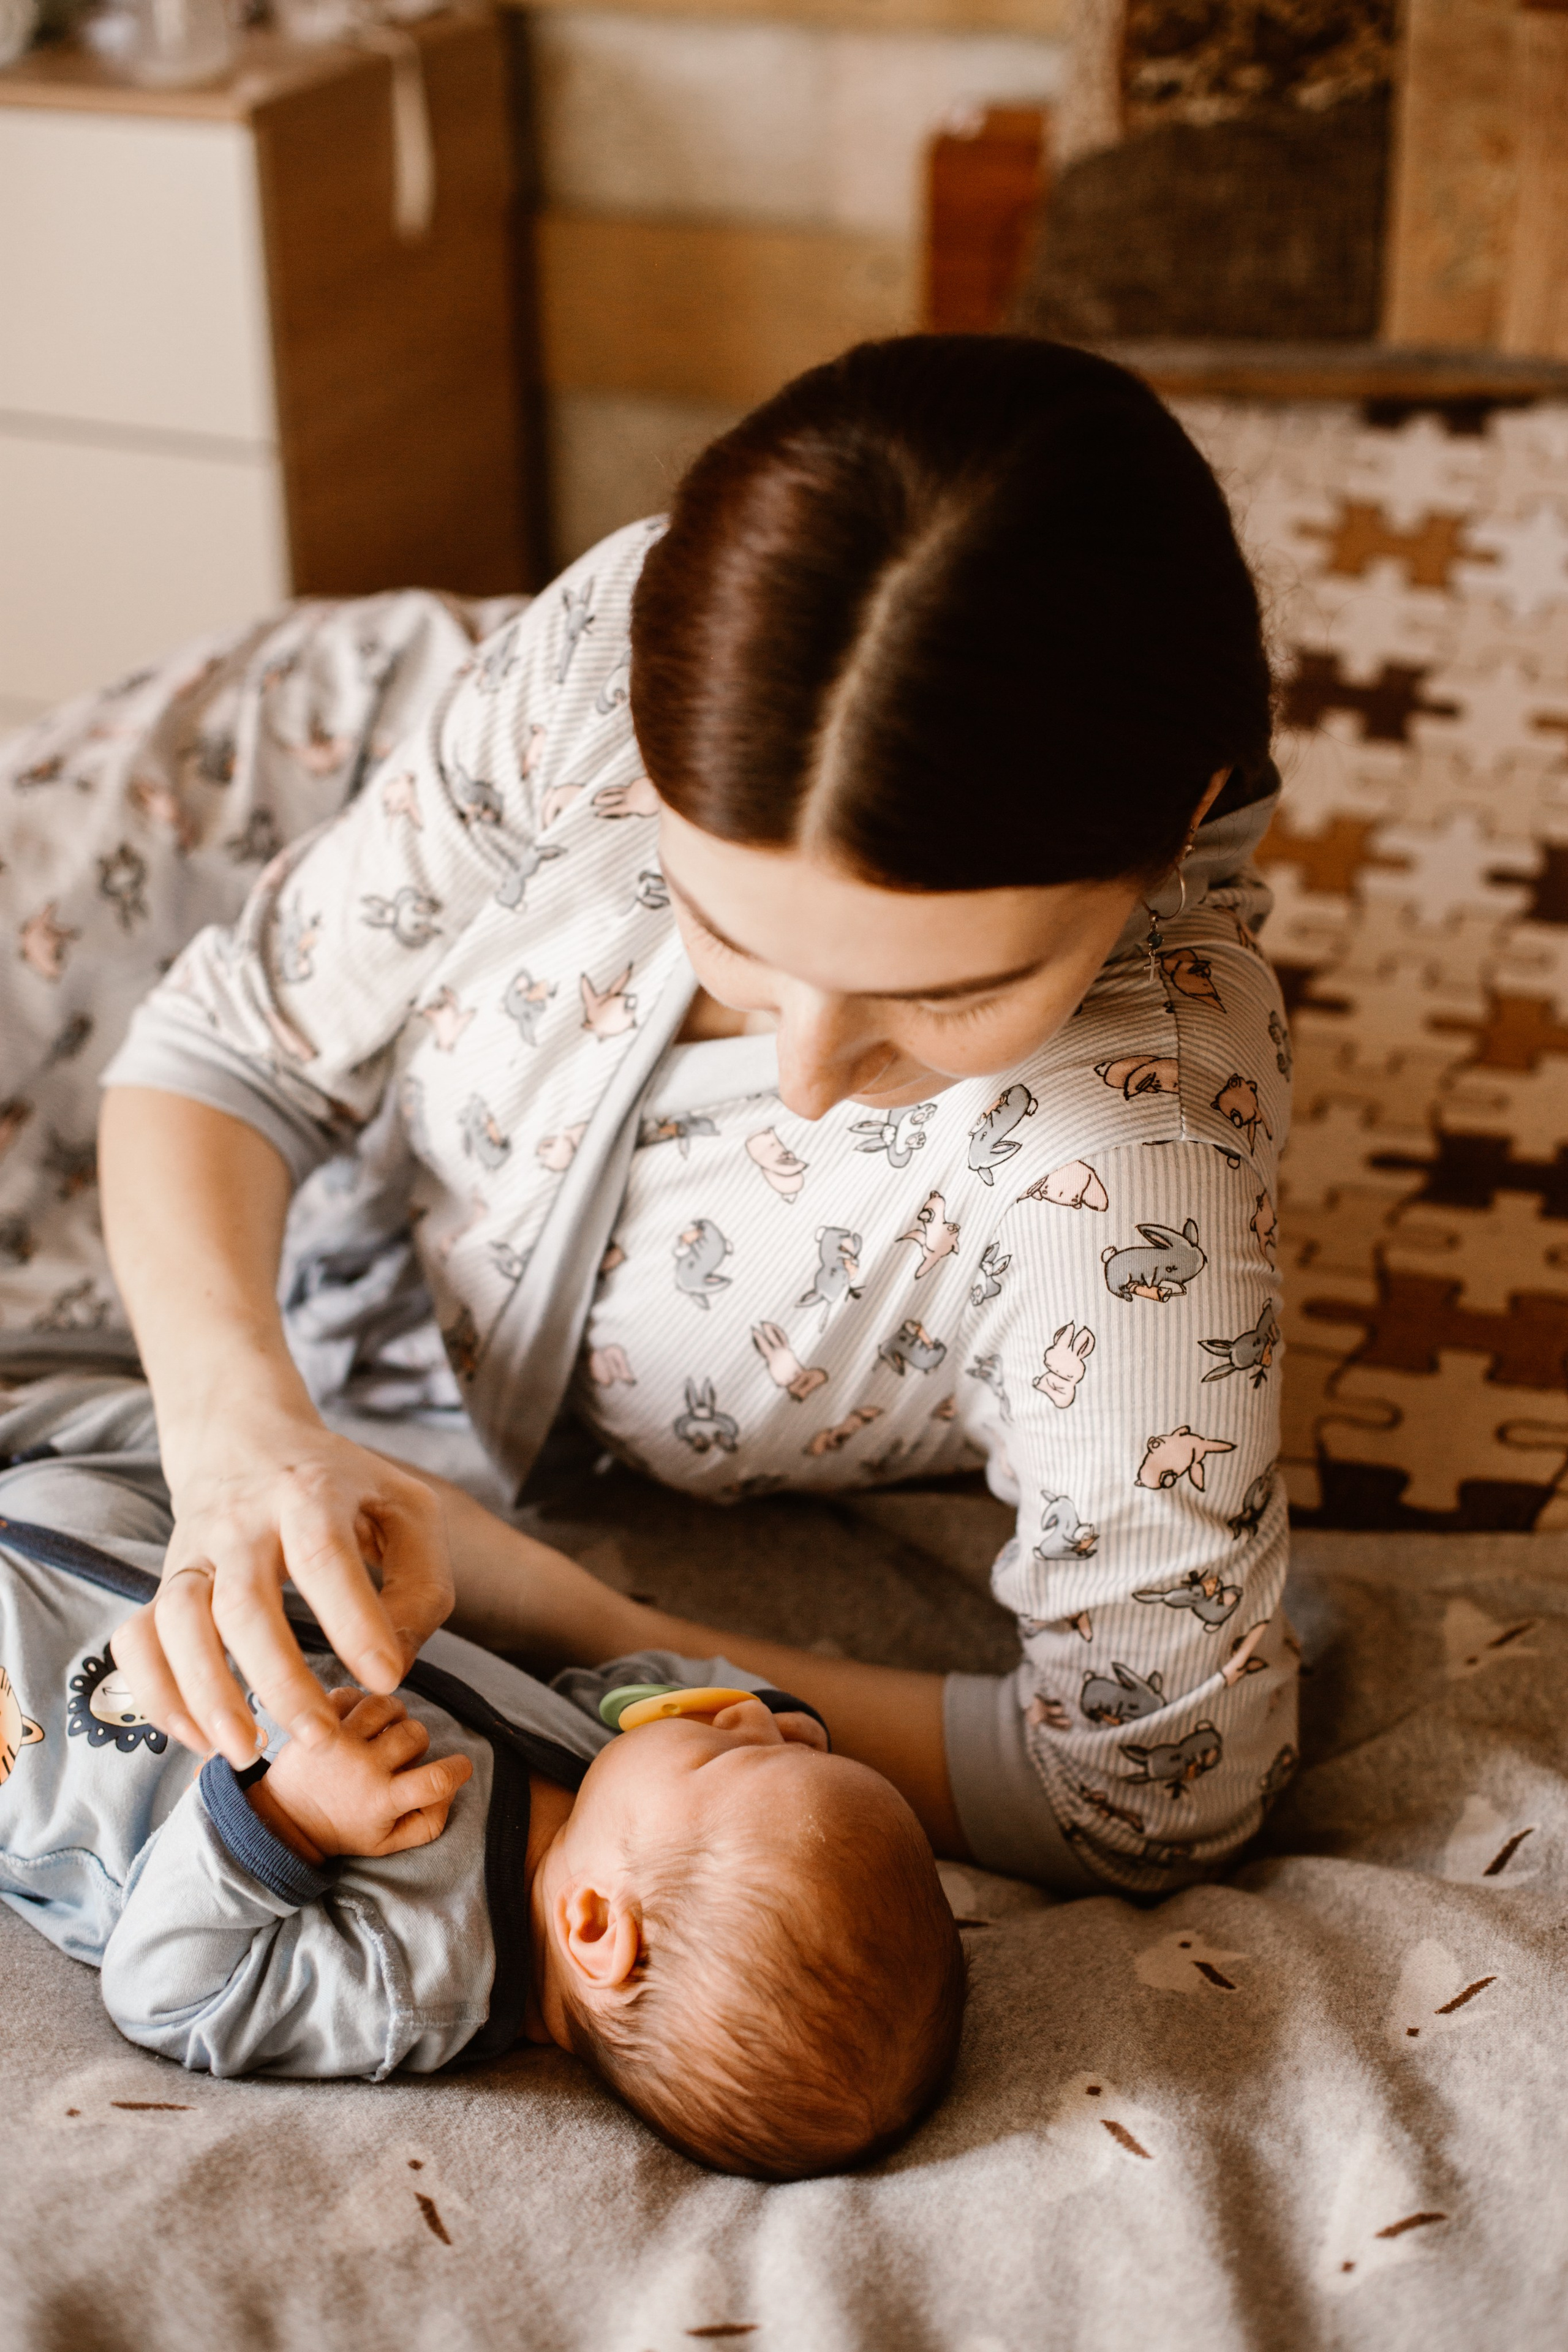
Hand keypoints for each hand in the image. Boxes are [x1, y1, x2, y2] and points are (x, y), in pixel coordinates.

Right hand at [114, 1409, 453, 1769]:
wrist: (244, 1437)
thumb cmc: (343, 1486)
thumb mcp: (406, 1509)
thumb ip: (422, 1582)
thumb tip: (395, 1662)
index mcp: (309, 1494)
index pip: (324, 1558)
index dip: (354, 1622)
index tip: (385, 1681)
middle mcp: (241, 1522)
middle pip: (244, 1605)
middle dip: (281, 1680)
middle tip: (322, 1739)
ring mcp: (194, 1552)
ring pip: (180, 1623)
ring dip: (207, 1694)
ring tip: (247, 1750)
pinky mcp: (164, 1581)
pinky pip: (138, 1639)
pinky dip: (157, 1693)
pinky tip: (197, 1736)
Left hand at [250, 1687, 473, 1862]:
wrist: (284, 1821)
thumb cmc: (344, 1830)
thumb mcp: (389, 1844)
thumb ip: (429, 1822)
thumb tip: (451, 1786)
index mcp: (382, 1801)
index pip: (437, 1780)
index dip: (459, 1769)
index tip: (459, 1766)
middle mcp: (363, 1768)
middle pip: (417, 1734)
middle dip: (416, 1744)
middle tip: (398, 1758)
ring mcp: (339, 1742)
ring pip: (388, 1705)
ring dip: (392, 1716)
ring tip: (381, 1732)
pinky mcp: (317, 1724)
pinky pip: (351, 1694)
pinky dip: (359, 1702)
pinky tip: (356, 1721)